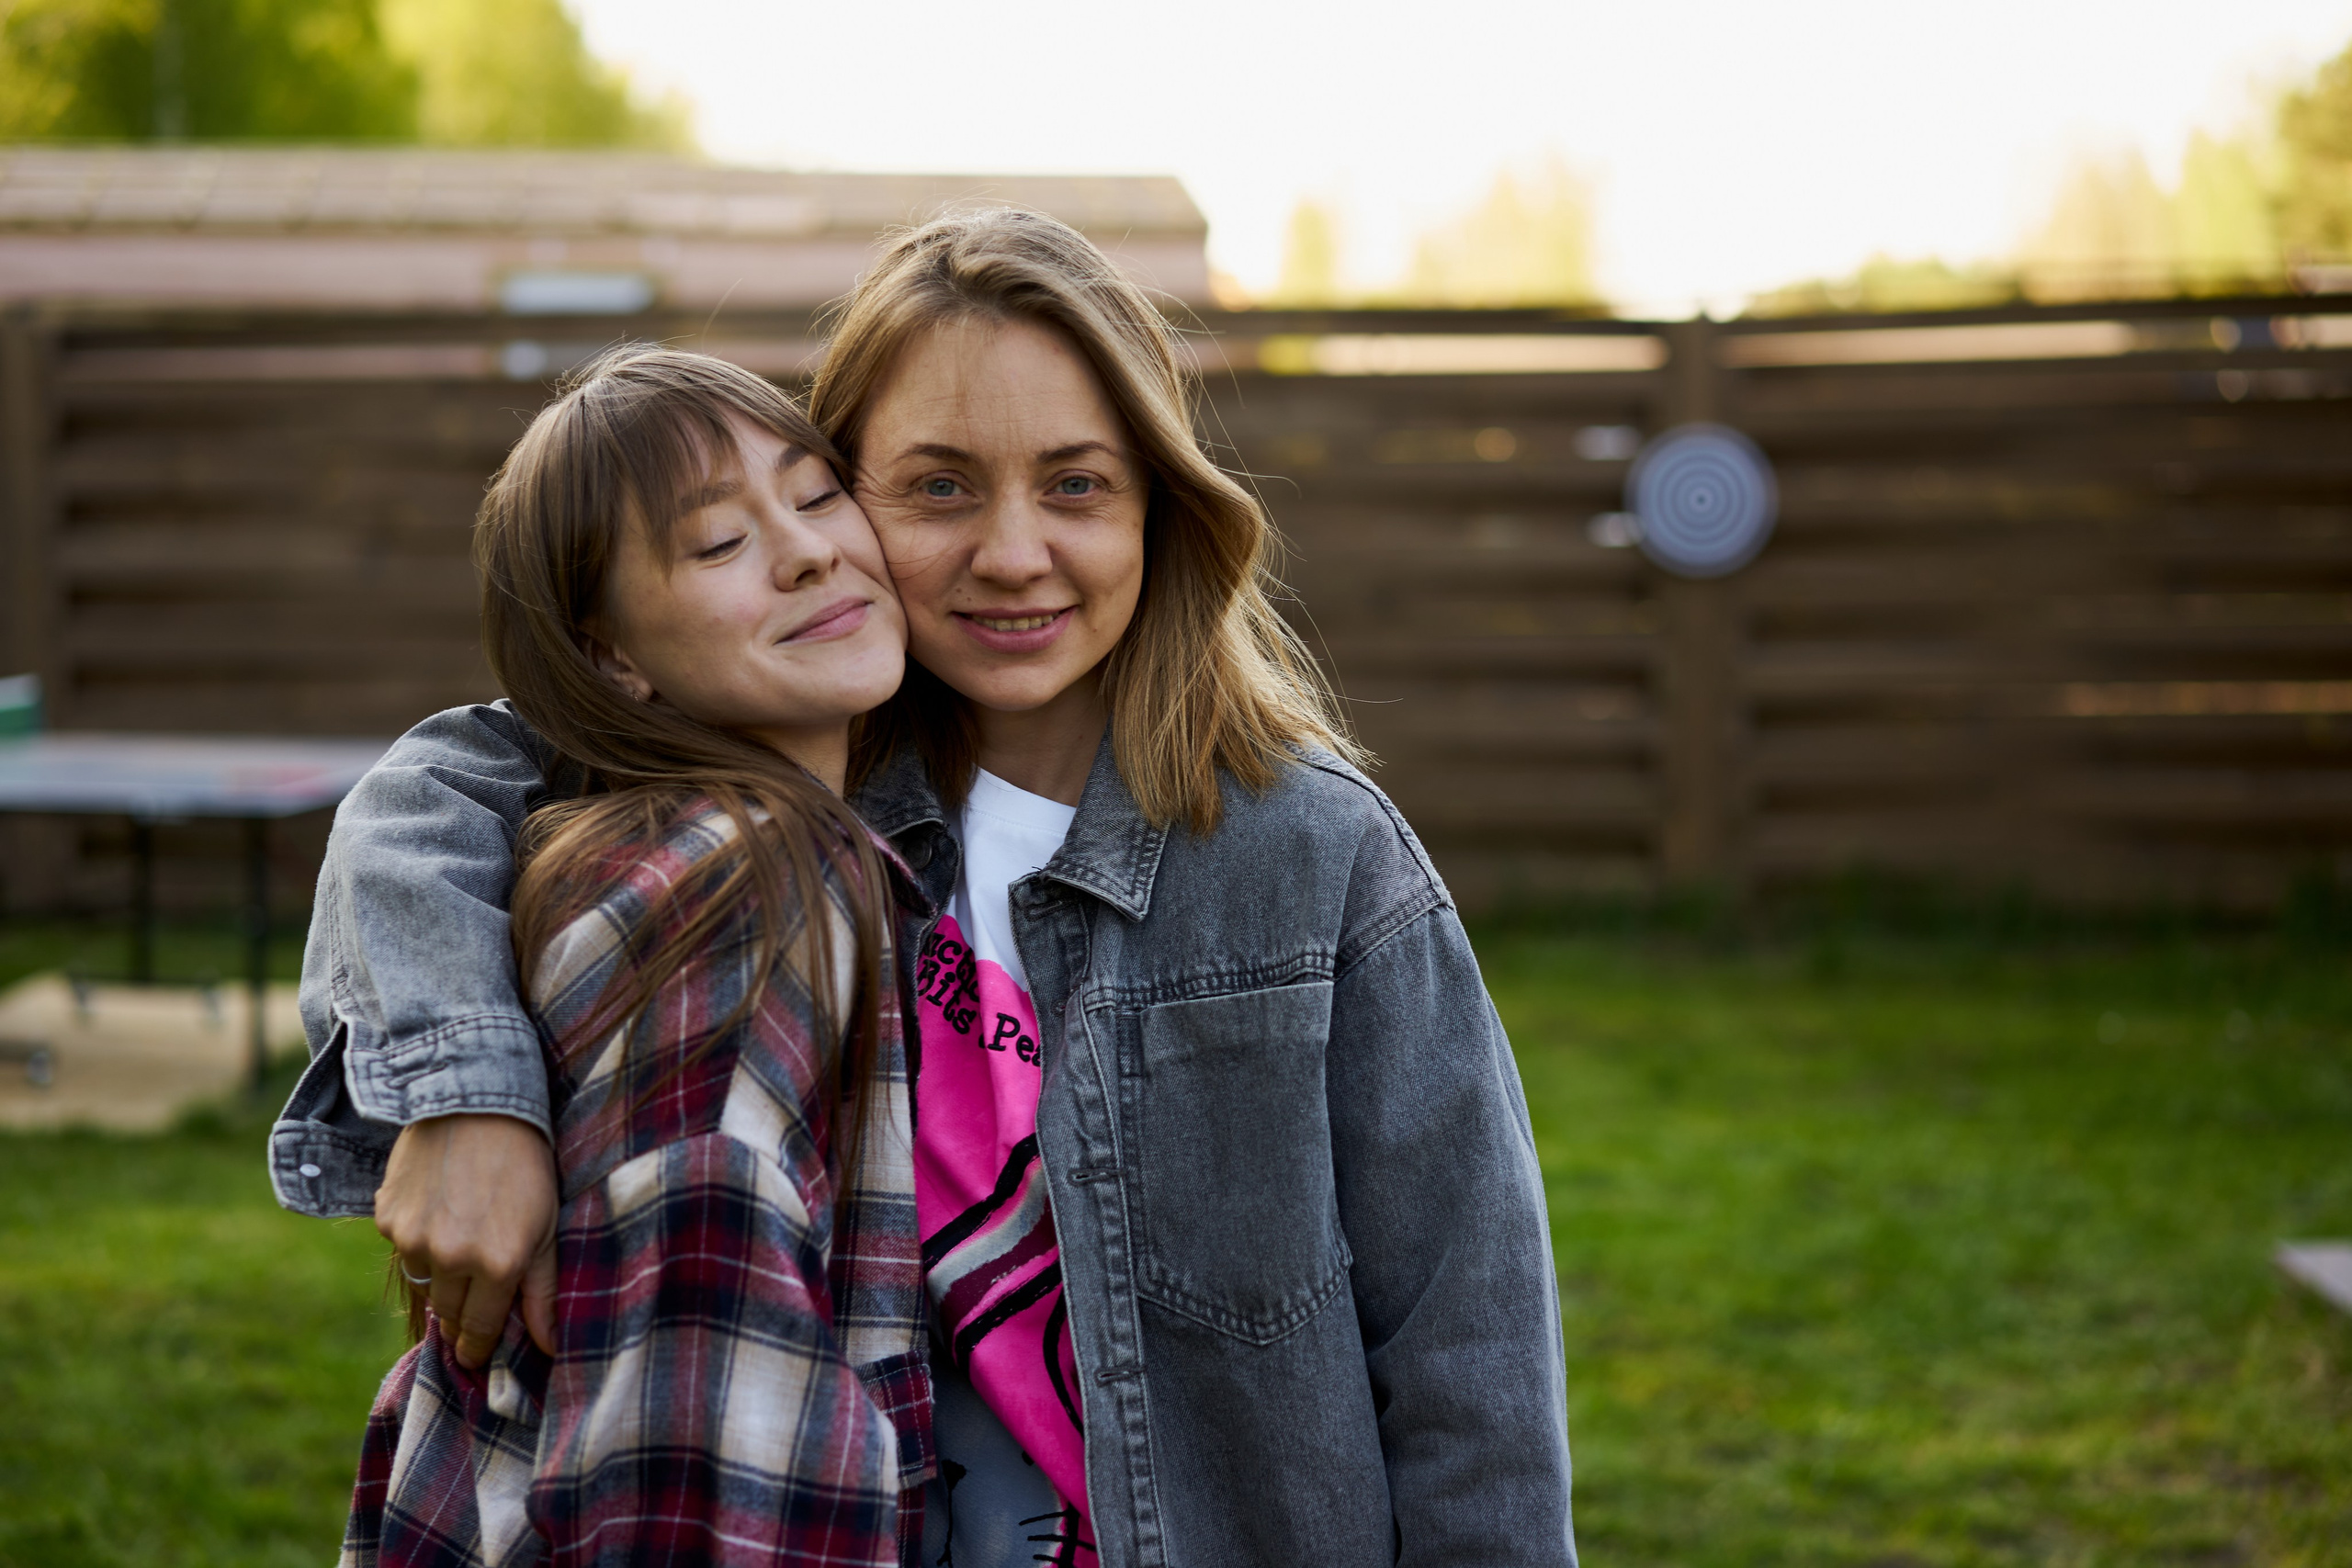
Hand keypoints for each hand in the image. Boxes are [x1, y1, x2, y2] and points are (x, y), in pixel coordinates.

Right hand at [375, 1114, 558, 1368]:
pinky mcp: (386, 1219)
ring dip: (441, 1278)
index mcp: (497, 1264)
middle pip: (448, 1314)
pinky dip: (417, 1242)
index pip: (479, 1330)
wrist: (475, 1105)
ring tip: (462, 1244)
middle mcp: (451, 1258)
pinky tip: (440, 1211)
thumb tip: (547, 1347)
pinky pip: (402, 1249)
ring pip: (423, 1284)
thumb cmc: (525, 1166)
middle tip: (473, 1306)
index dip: (477, 1348)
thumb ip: (542, 1292)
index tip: (477, 1357)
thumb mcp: (546, 1228)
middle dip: (461, 1317)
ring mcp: (413, 1239)